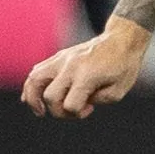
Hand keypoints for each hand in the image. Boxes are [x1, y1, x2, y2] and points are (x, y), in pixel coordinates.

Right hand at [22, 17, 149, 117]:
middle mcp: (70, 66)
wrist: (122, 40)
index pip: (70, 105)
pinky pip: (36, 71)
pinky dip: (31, 85)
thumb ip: (97, 101)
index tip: (90, 108)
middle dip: (59, 111)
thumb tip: (77, 103)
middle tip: (74, 109)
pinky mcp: (59, 56)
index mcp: (87, 76)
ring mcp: (62, 59)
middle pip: (50, 96)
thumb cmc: (124, 66)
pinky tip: (30, 97)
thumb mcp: (118, 91)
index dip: (78, 113)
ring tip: (39, 111)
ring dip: (33, 99)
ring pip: (34, 80)